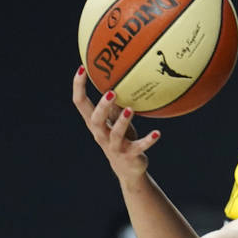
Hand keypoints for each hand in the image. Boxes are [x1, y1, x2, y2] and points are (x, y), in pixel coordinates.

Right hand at [71, 67, 158, 188]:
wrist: (128, 169)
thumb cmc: (122, 139)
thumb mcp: (115, 121)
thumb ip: (113, 105)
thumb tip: (114, 82)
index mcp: (95, 124)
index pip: (80, 103)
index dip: (78, 86)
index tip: (81, 68)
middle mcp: (101, 135)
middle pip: (95, 120)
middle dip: (102, 106)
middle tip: (111, 92)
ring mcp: (115, 147)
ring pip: (115, 134)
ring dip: (122, 121)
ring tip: (130, 109)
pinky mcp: (130, 155)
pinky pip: (139, 147)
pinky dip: (148, 140)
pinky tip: (158, 133)